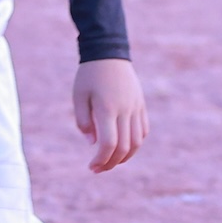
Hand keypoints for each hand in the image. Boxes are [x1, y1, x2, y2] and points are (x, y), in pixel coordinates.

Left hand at [73, 58, 147, 173]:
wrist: (109, 53)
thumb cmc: (88, 75)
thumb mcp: (79, 97)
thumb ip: (84, 122)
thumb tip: (93, 144)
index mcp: (107, 108)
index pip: (109, 144)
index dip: (101, 160)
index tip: (91, 167)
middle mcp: (125, 110)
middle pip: (124, 147)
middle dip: (112, 163)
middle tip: (98, 169)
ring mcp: (136, 107)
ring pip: (137, 141)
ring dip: (125, 156)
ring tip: (111, 161)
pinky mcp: (141, 105)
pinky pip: (143, 130)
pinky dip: (135, 143)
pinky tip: (123, 147)